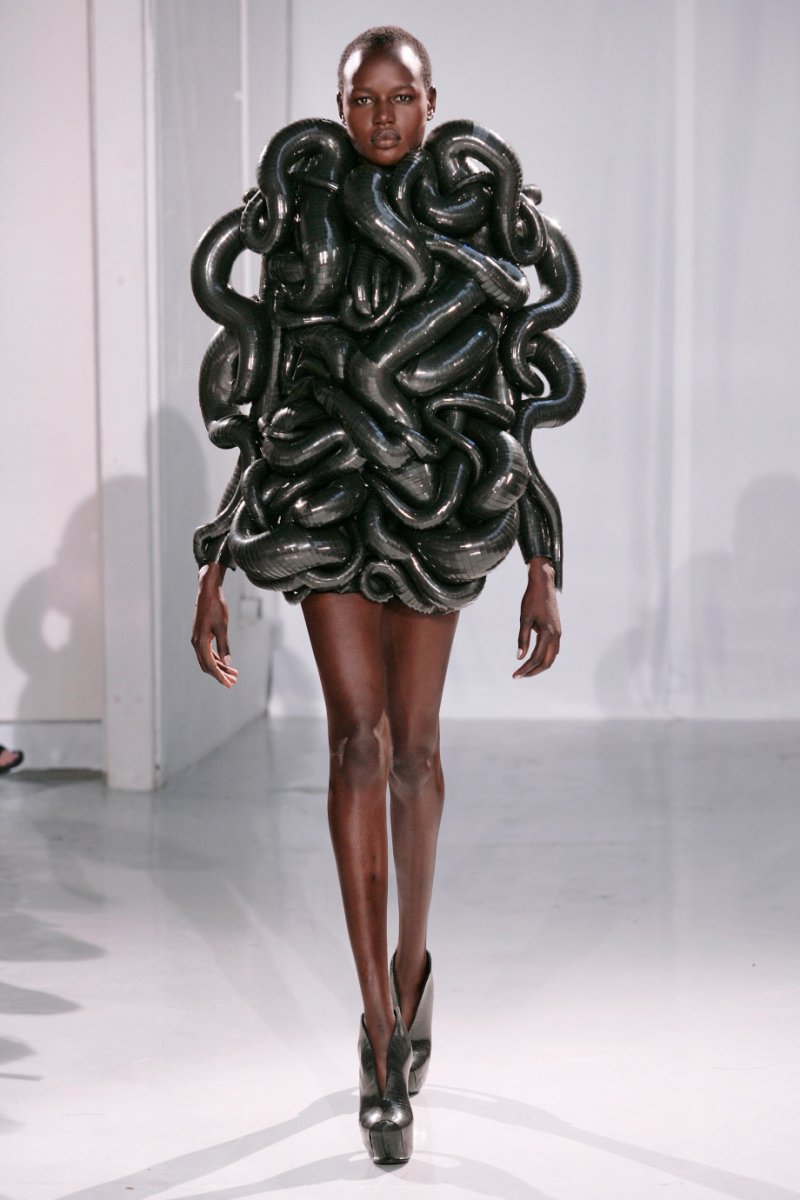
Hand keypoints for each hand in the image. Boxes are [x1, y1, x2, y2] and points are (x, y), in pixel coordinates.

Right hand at [191, 563, 237, 687]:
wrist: (208, 591)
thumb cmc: (216, 607)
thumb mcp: (223, 627)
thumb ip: (224, 646)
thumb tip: (228, 663)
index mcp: (200, 642)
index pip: (210, 666)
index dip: (220, 677)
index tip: (229, 685)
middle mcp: (196, 642)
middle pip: (207, 665)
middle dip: (220, 674)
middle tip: (234, 681)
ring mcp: (197, 639)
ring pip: (207, 659)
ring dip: (219, 667)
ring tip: (233, 673)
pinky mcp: (201, 635)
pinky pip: (207, 652)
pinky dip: (216, 658)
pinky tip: (225, 662)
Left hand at [513, 557, 560, 678]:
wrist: (544, 585)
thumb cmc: (532, 600)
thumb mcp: (524, 619)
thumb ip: (522, 639)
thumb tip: (519, 657)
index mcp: (548, 633)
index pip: (536, 658)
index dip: (525, 669)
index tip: (515, 675)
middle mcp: (556, 636)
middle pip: (547, 662)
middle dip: (533, 671)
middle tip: (519, 676)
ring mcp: (558, 633)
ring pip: (552, 657)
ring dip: (539, 666)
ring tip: (526, 670)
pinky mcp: (557, 630)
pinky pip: (553, 650)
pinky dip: (545, 657)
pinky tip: (535, 658)